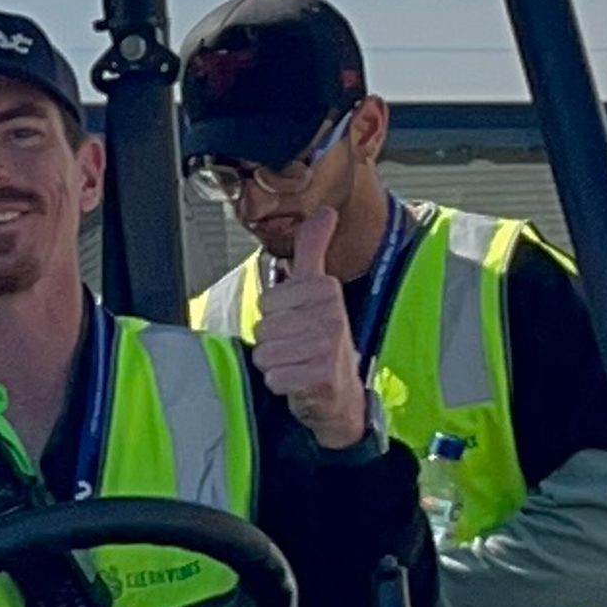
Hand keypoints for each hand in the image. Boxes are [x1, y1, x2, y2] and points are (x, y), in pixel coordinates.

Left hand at [252, 208, 371, 450]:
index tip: (298, 322)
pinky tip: (300, 382)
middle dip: (274, 341)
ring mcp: (326, 348)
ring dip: (276, 363)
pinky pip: (272, 376)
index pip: (268, 300)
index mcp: (326, 291)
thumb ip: (313, 249)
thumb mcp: (318, 291)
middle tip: (299, 347)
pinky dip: (280, 383)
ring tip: (299, 363)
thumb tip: (324, 211)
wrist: (342, 396)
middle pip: (264, 326)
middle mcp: (330, 316)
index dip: (275, 316)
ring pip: (265, 352)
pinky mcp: (318, 377)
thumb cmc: (323, 341)